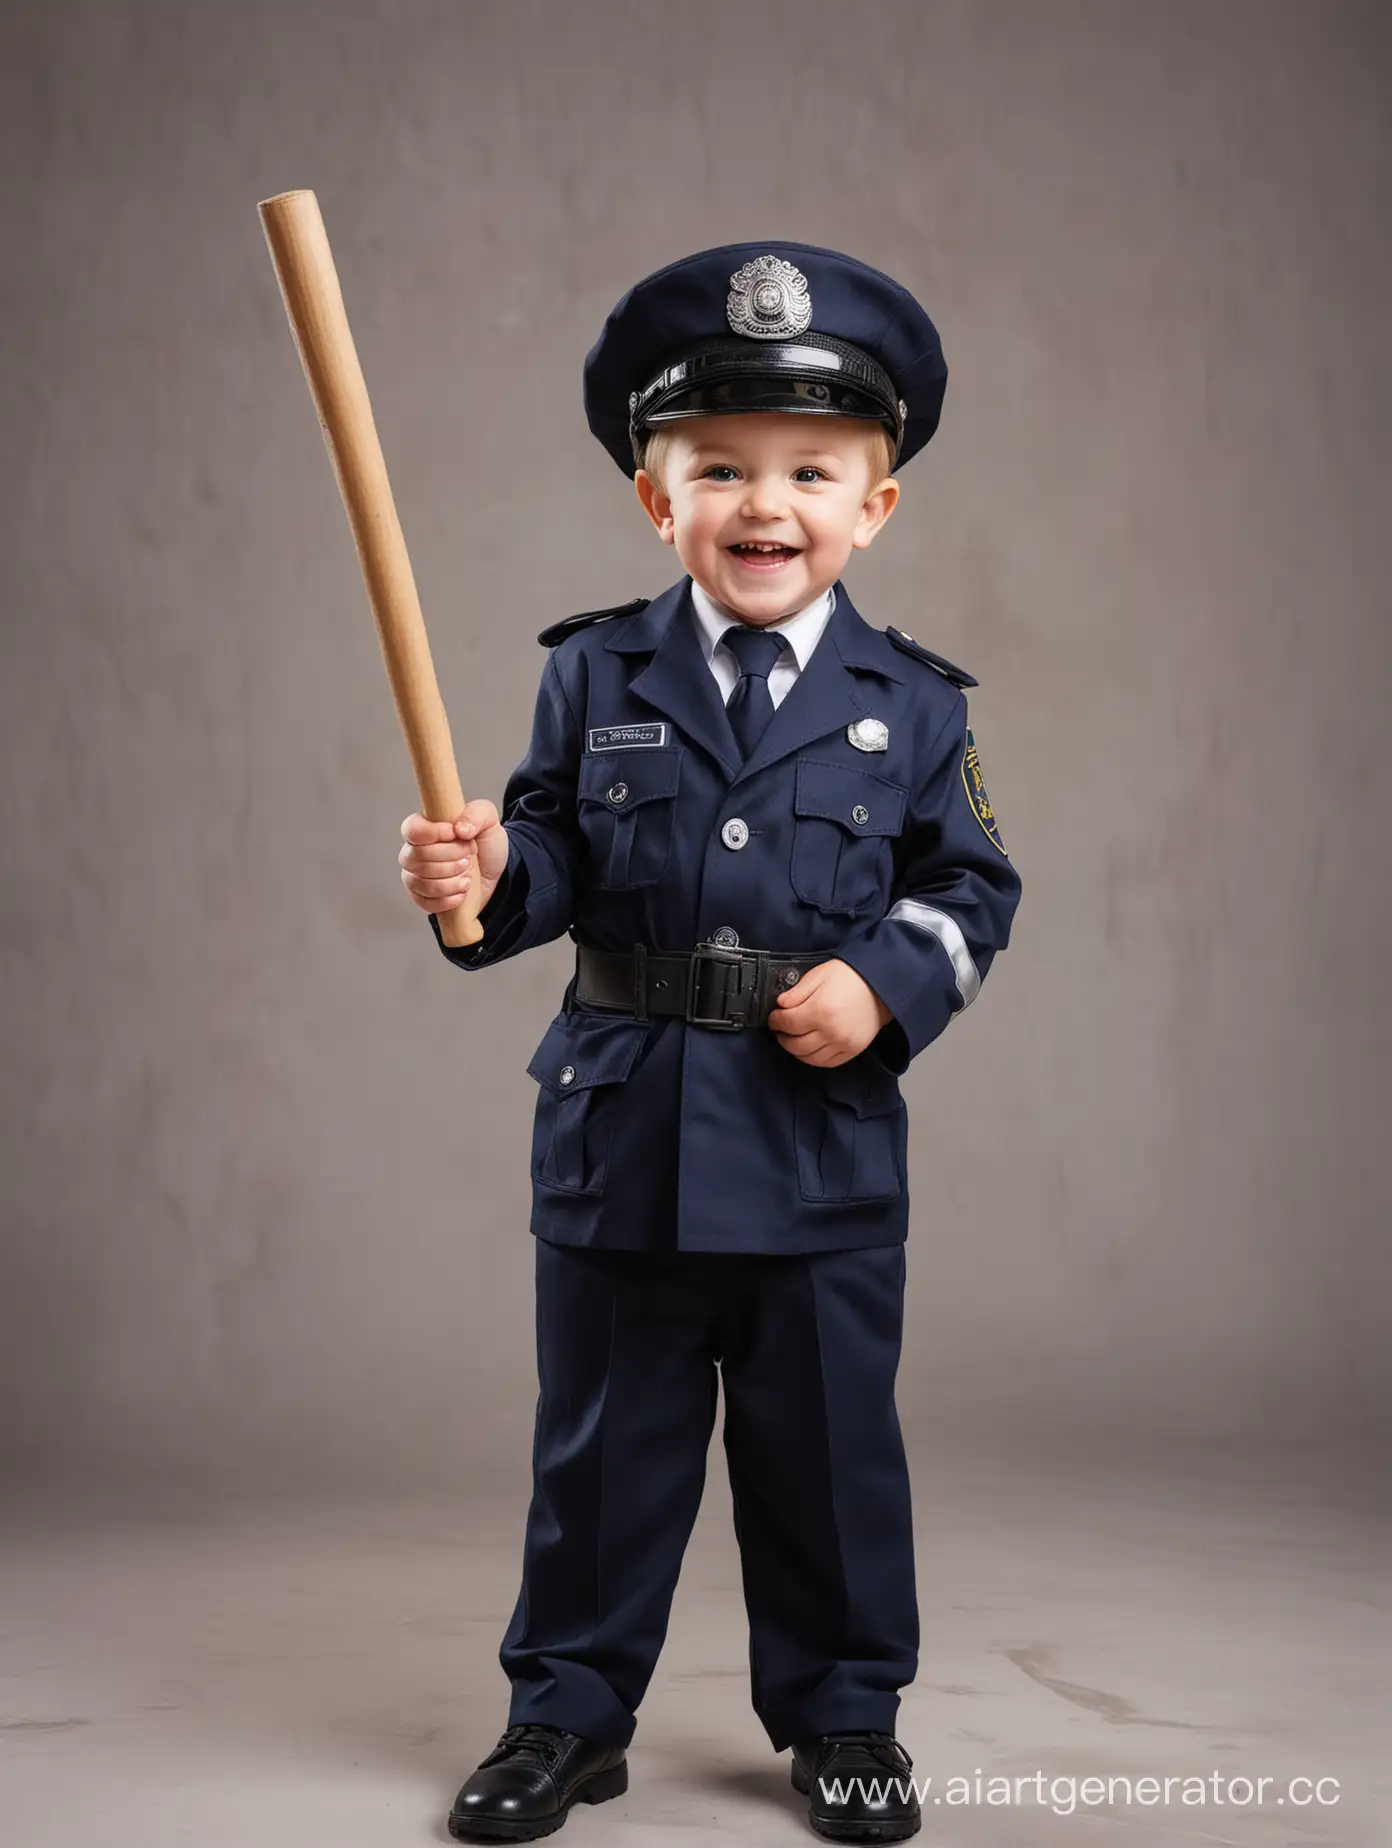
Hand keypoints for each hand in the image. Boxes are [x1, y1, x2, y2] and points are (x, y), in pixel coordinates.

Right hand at [399, 799, 509, 915]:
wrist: (495, 873)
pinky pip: (425, 902)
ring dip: (450, 881)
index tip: (456, 835)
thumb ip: (476, 814)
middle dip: (450, 859)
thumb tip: (459, 829)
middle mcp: (413, 851)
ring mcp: (414, 876)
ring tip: (468, 876)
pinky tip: (462, 893)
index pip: (412, 829)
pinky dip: (448, 899)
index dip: (434, 833)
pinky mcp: (421, 898)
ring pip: (421, 882)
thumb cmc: (485, 843)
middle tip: (469, 858)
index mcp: (424, 827)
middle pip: (417, 857)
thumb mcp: (489, 820)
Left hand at [767, 958, 893, 1065]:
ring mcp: (843, 1044)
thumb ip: (797, 992)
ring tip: (793, 1039)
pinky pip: (826, 1062)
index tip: (774, 1017)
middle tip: (781, 1029)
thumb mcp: (819, 975)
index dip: (776, 1021)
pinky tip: (809, 1048)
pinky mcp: (852, 1051)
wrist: (881, 985)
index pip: (787, 1024)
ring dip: (796, 1050)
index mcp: (820, 1010)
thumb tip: (780, 1005)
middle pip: (795, 1044)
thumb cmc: (851, 976)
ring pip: (809, 1057)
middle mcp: (831, 1031)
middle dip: (783, 1037)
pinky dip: (813, 1058)